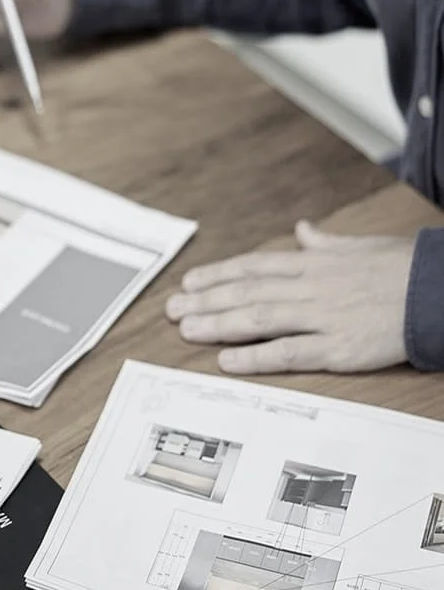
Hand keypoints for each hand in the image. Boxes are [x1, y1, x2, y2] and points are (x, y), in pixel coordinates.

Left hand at [165, 221, 414, 374]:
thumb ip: (324, 242)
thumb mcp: (359, 246)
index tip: (190, 282)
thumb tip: (303, 230)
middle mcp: (311, 288)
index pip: (255, 266)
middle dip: (206, 301)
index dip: (218, 274)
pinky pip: (288, 352)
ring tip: (187, 329)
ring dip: (219, 324)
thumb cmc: (403, 268)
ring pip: (259, 318)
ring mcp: (322, 318)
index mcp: (314, 263)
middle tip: (173, 309)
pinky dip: (255, 356)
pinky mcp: (338, 348)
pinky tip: (227, 360)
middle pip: (247, 292)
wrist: (440, 292)